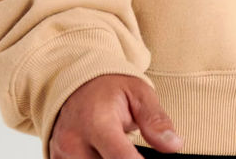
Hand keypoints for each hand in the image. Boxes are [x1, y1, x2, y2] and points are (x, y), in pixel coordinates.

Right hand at [49, 73, 183, 157]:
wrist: (77, 83)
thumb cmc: (111, 87)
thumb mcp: (139, 93)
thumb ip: (155, 120)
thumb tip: (174, 145)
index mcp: (97, 122)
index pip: (120, 158)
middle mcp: (74, 142)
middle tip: (136, 150)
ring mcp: (61, 155)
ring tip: (121, 149)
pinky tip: (107, 153)